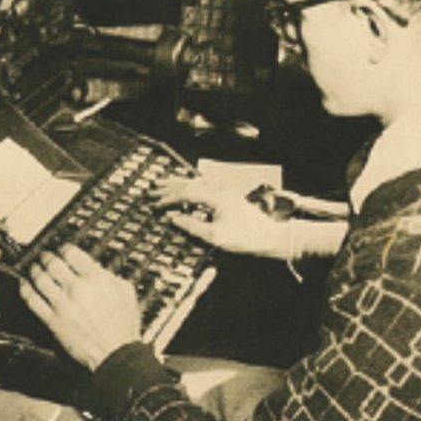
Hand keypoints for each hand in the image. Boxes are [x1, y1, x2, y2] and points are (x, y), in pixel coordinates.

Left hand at [20, 247, 140, 370]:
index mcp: (95, 278)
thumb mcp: (125, 292)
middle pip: (53, 263)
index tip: (63, 248)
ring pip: (41, 280)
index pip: (72, 253)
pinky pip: (33, 301)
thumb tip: (100, 270)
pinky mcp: (53, 321)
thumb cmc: (123, 327)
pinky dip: (26, 290)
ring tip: (33, 266)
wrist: (115, 352)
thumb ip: (110, 277)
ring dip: (35, 269)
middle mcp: (76, 288)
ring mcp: (62, 304)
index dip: (65, 247)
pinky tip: (24, 285)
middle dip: (47, 256)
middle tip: (45, 254)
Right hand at [151, 177, 291, 258]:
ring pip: (197, 183)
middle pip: (189, 183)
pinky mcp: (229, 196)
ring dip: (179, 184)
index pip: (185, 193)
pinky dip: (192, 186)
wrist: (269, 237)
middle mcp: (219, 189)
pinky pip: (205, 186)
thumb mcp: (215, 236)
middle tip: (151, 189)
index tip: (154, 205)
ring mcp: (225, 191)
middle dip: (169, 187)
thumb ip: (191, 226)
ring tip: (164, 185)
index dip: (168, 199)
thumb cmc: (244, 238)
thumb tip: (173, 218)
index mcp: (215, 196)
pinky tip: (187, 189)